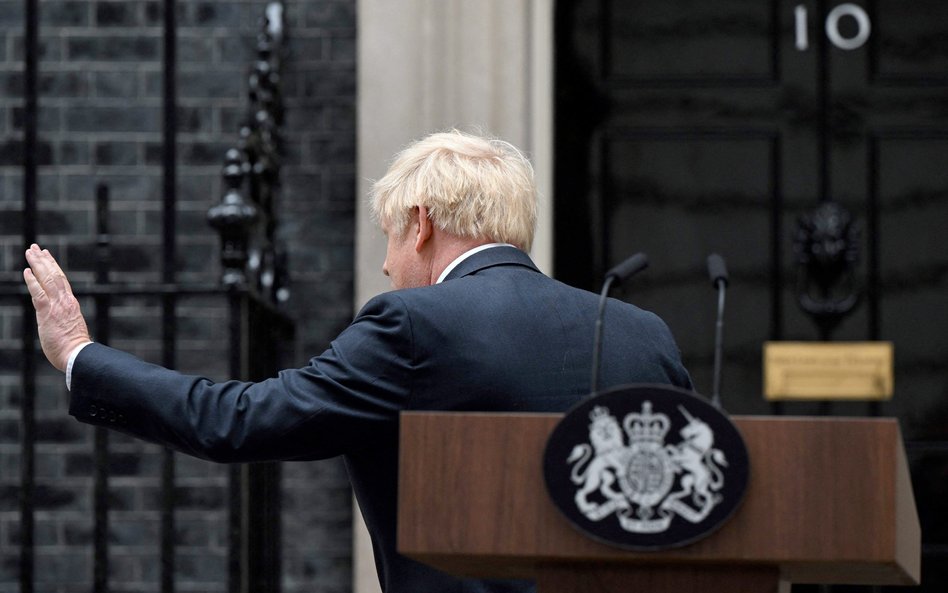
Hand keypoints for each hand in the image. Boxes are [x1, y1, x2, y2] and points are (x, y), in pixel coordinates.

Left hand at [23, 244, 91, 371]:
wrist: (77, 355)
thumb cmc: (74, 348)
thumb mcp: (70, 329)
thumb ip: (63, 320)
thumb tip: (58, 320)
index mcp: (71, 304)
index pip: (61, 281)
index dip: (53, 267)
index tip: (47, 256)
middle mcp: (65, 301)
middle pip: (54, 275)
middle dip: (44, 260)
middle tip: (35, 248)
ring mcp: (57, 305)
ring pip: (47, 279)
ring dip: (37, 264)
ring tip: (30, 252)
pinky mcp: (48, 312)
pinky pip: (39, 293)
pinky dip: (32, 281)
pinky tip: (27, 271)